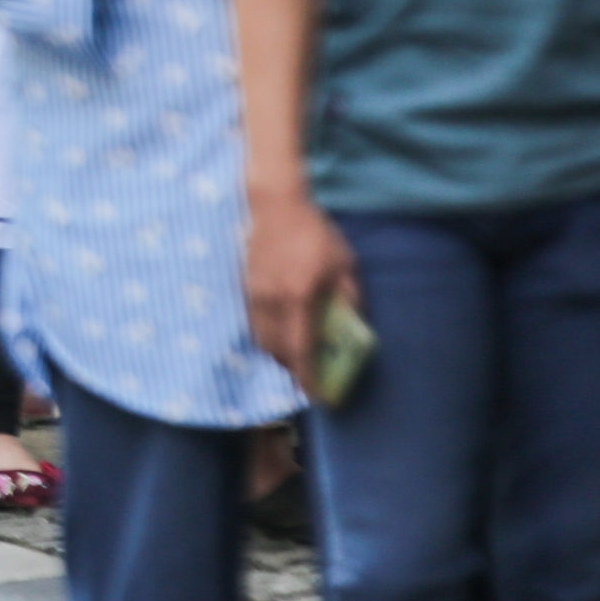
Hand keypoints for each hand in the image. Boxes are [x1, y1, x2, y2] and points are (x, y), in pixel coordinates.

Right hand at [245, 186, 358, 385]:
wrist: (275, 205)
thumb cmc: (315, 232)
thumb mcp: (343, 263)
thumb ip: (349, 296)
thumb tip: (353, 325)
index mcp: (299, 296)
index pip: (300, 348)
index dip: (307, 376)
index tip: (316, 395)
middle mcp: (272, 301)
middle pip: (277, 350)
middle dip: (292, 369)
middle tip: (310, 377)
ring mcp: (255, 294)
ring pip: (262, 339)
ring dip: (278, 353)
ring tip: (296, 357)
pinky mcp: (246, 286)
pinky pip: (254, 323)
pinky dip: (267, 336)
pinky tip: (282, 331)